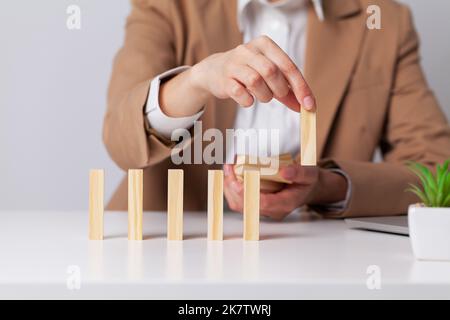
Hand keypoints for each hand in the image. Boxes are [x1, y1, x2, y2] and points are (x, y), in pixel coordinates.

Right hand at [189, 35, 315, 111]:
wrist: (214, 71)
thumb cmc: (247, 72)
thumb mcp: (269, 76)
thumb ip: (288, 90)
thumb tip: (306, 107)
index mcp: (264, 45)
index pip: (287, 65)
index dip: (300, 87)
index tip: (309, 104)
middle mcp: (248, 50)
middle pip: (271, 71)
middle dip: (280, 89)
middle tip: (278, 96)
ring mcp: (234, 64)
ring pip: (255, 81)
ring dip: (264, 95)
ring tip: (261, 96)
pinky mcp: (223, 79)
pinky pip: (239, 93)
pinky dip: (247, 101)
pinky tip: (247, 99)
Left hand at [223, 164, 347, 219]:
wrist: (308, 189)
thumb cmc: (308, 181)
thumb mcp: (310, 174)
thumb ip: (299, 172)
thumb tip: (284, 172)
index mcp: (285, 204)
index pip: (262, 203)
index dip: (247, 193)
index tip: (236, 179)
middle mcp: (272, 211)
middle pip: (245, 205)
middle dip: (232, 186)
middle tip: (228, 166)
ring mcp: (263, 210)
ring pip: (238, 204)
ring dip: (229, 186)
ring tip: (228, 167)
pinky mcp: (256, 205)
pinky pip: (239, 200)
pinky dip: (231, 187)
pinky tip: (230, 173)